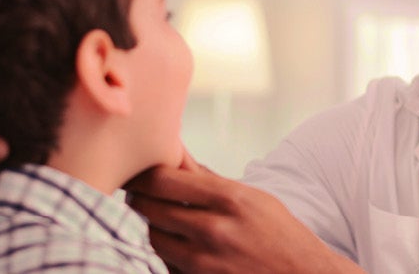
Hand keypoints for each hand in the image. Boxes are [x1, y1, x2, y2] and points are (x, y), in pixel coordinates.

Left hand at [126, 152, 362, 273]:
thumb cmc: (280, 234)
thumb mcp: (252, 198)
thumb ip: (211, 179)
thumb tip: (177, 155)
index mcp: (229, 198)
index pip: (163, 179)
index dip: (143, 174)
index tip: (138, 173)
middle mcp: (215, 228)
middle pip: (150, 207)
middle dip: (139, 199)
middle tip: (138, 195)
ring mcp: (206, 261)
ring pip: (152, 237)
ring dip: (150, 227)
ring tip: (157, 220)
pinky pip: (165, 264)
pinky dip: (163, 254)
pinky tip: (174, 245)